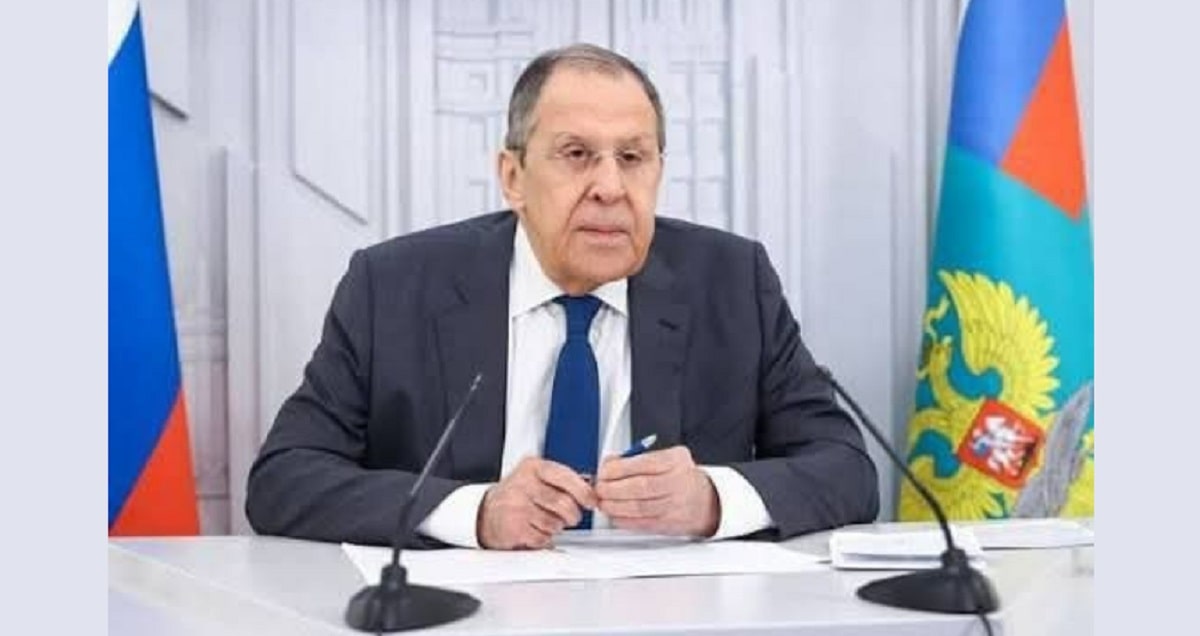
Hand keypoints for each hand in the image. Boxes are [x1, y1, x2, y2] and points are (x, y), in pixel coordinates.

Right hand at [477, 457, 596, 549]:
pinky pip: (543, 537)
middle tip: (571, 517)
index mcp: (533, 467)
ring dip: (556, 527)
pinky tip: (536, 529)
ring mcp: (517, 506)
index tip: (591, 501)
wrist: (487, 512)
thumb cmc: (518, 495)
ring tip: (546, 521)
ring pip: (555, 522)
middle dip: (573, 515)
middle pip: (564, 503)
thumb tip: (590, 489)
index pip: (565, 477)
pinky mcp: (514, 527)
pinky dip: (544, 538)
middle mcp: (523, 484)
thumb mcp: (536, 476)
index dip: (583, 492)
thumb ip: (562, 479)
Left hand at [594, 446, 719, 536]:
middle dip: (613, 488)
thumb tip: (609, 463)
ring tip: (603, 502)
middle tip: (600, 488)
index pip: (644, 464)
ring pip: (639, 508)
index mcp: (675, 461)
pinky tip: (614, 514)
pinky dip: (623, 520)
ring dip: (615, 506)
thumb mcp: (667, 457)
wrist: (705, 502)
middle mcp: (677, 483)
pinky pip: (642, 523)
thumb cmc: (680, 476)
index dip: (619, 468)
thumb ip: (638, 457)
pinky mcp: (669, 525)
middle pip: (640, 487)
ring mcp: (674, 506)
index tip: (605, 471)